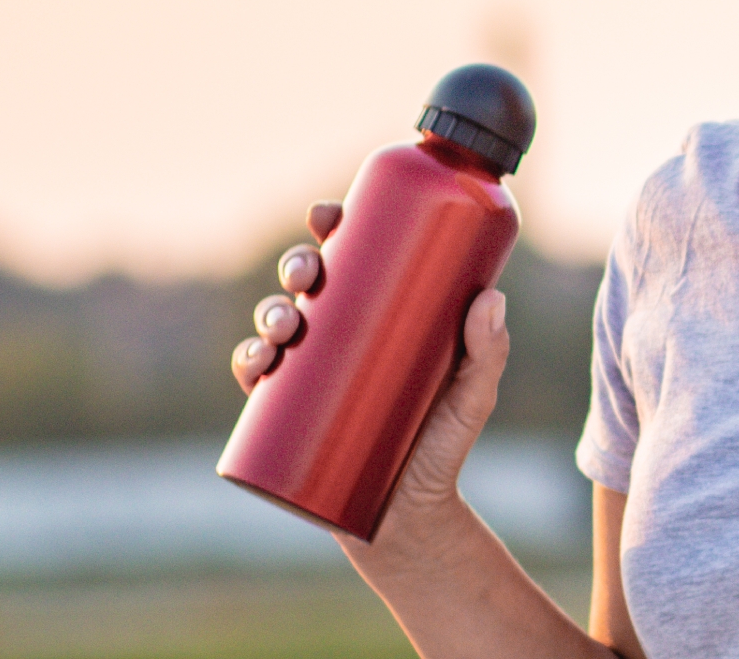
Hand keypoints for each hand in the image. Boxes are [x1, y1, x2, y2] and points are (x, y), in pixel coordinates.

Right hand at [229, 201, 511, 540]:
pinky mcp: (287, 414)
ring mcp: (309, 374)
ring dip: (269, 310)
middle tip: (309, 274)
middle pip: (308, 283)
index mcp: (380, 315)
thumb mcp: (472, 399)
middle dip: (297, 265)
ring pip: (276, 323)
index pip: (351, 257)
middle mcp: (340, 336)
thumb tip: (491, 297)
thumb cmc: (442, 450)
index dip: (331, 227)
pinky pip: (256, 378)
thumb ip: (488, 353)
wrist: (408, 522)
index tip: (327, 215)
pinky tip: (257, 360)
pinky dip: (247, 362)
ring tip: (288, 323)